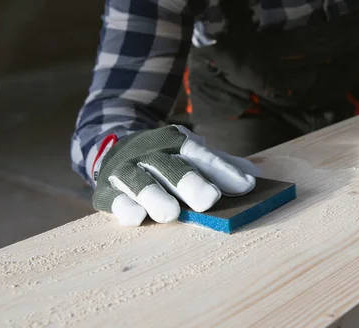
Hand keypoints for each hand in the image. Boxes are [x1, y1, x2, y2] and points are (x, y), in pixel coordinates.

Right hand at [91, 125, 257, 225]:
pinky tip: (137, 217)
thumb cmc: (165, 157)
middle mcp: (149, 152)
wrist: (114, 145)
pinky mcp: (105, 190)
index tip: (245, 186)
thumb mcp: (191, 153)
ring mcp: (124, 170)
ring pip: (138, 181)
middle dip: (189, 182)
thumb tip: (253, 175)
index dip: (222, 169)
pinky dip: (124, 207)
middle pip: (170, 166)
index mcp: (174, 141)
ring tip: (171, 213)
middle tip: (209, 200)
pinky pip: (113, 199)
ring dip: (154, 195)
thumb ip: (221, 164)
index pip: (200, 154)